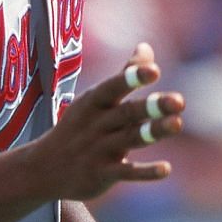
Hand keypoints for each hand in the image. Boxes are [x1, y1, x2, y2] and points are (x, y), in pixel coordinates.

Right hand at [21, 43, 183, 200]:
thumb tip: (147, 46)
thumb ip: (124, 74)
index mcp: (94, 102)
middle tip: (179, 101)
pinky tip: (166, 169)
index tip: (154, 70)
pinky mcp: (102, 174)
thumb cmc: (77, 127)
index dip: (132, 78)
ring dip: (154, 132)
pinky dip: (145, 172)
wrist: (43, 168)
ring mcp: (99, 150)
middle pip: (127, 113)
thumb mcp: (94, 99)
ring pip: (130, 139)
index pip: (113, 87)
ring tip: (177, 124)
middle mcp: (97, 124)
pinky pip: (126, 172)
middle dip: (152, 107)